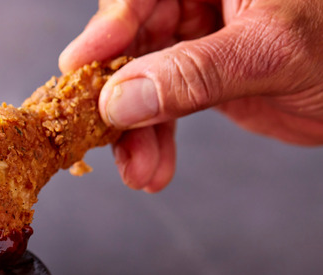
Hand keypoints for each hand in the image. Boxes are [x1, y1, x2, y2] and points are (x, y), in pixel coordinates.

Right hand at [59, 0, 322, 192]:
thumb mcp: (272, 53)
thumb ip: (194, 73)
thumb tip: (121, 98)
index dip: (109, 26)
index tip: (81, 67)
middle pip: (131, 39)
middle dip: (119, 95)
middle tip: (104, 131)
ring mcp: (200, 38)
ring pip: (142, 81)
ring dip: (135, 132)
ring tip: (138, 169)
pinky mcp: (204, 77)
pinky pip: (164, 107)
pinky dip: (155, 142)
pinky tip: (152, 168)